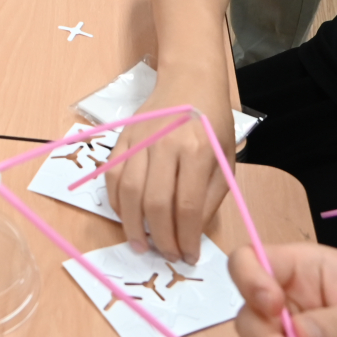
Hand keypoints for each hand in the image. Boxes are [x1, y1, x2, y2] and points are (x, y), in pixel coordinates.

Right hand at [100, 74, 234, 262]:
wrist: (189, 80)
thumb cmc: (212, 122)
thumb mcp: (225, 159)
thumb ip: (210, 196)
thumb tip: (191, 231)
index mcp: (197, 151)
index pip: (187, 206)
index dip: (187, 238)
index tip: (189, 256)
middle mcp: (164, 145)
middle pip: (155, 203)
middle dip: (161, 238)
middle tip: (166, 254)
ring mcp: (139, 140)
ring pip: (128, 192)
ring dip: (132, 225)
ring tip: (140, 245)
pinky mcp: (122, 138)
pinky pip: (111, 175)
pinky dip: (115, 201)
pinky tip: (126, 216)